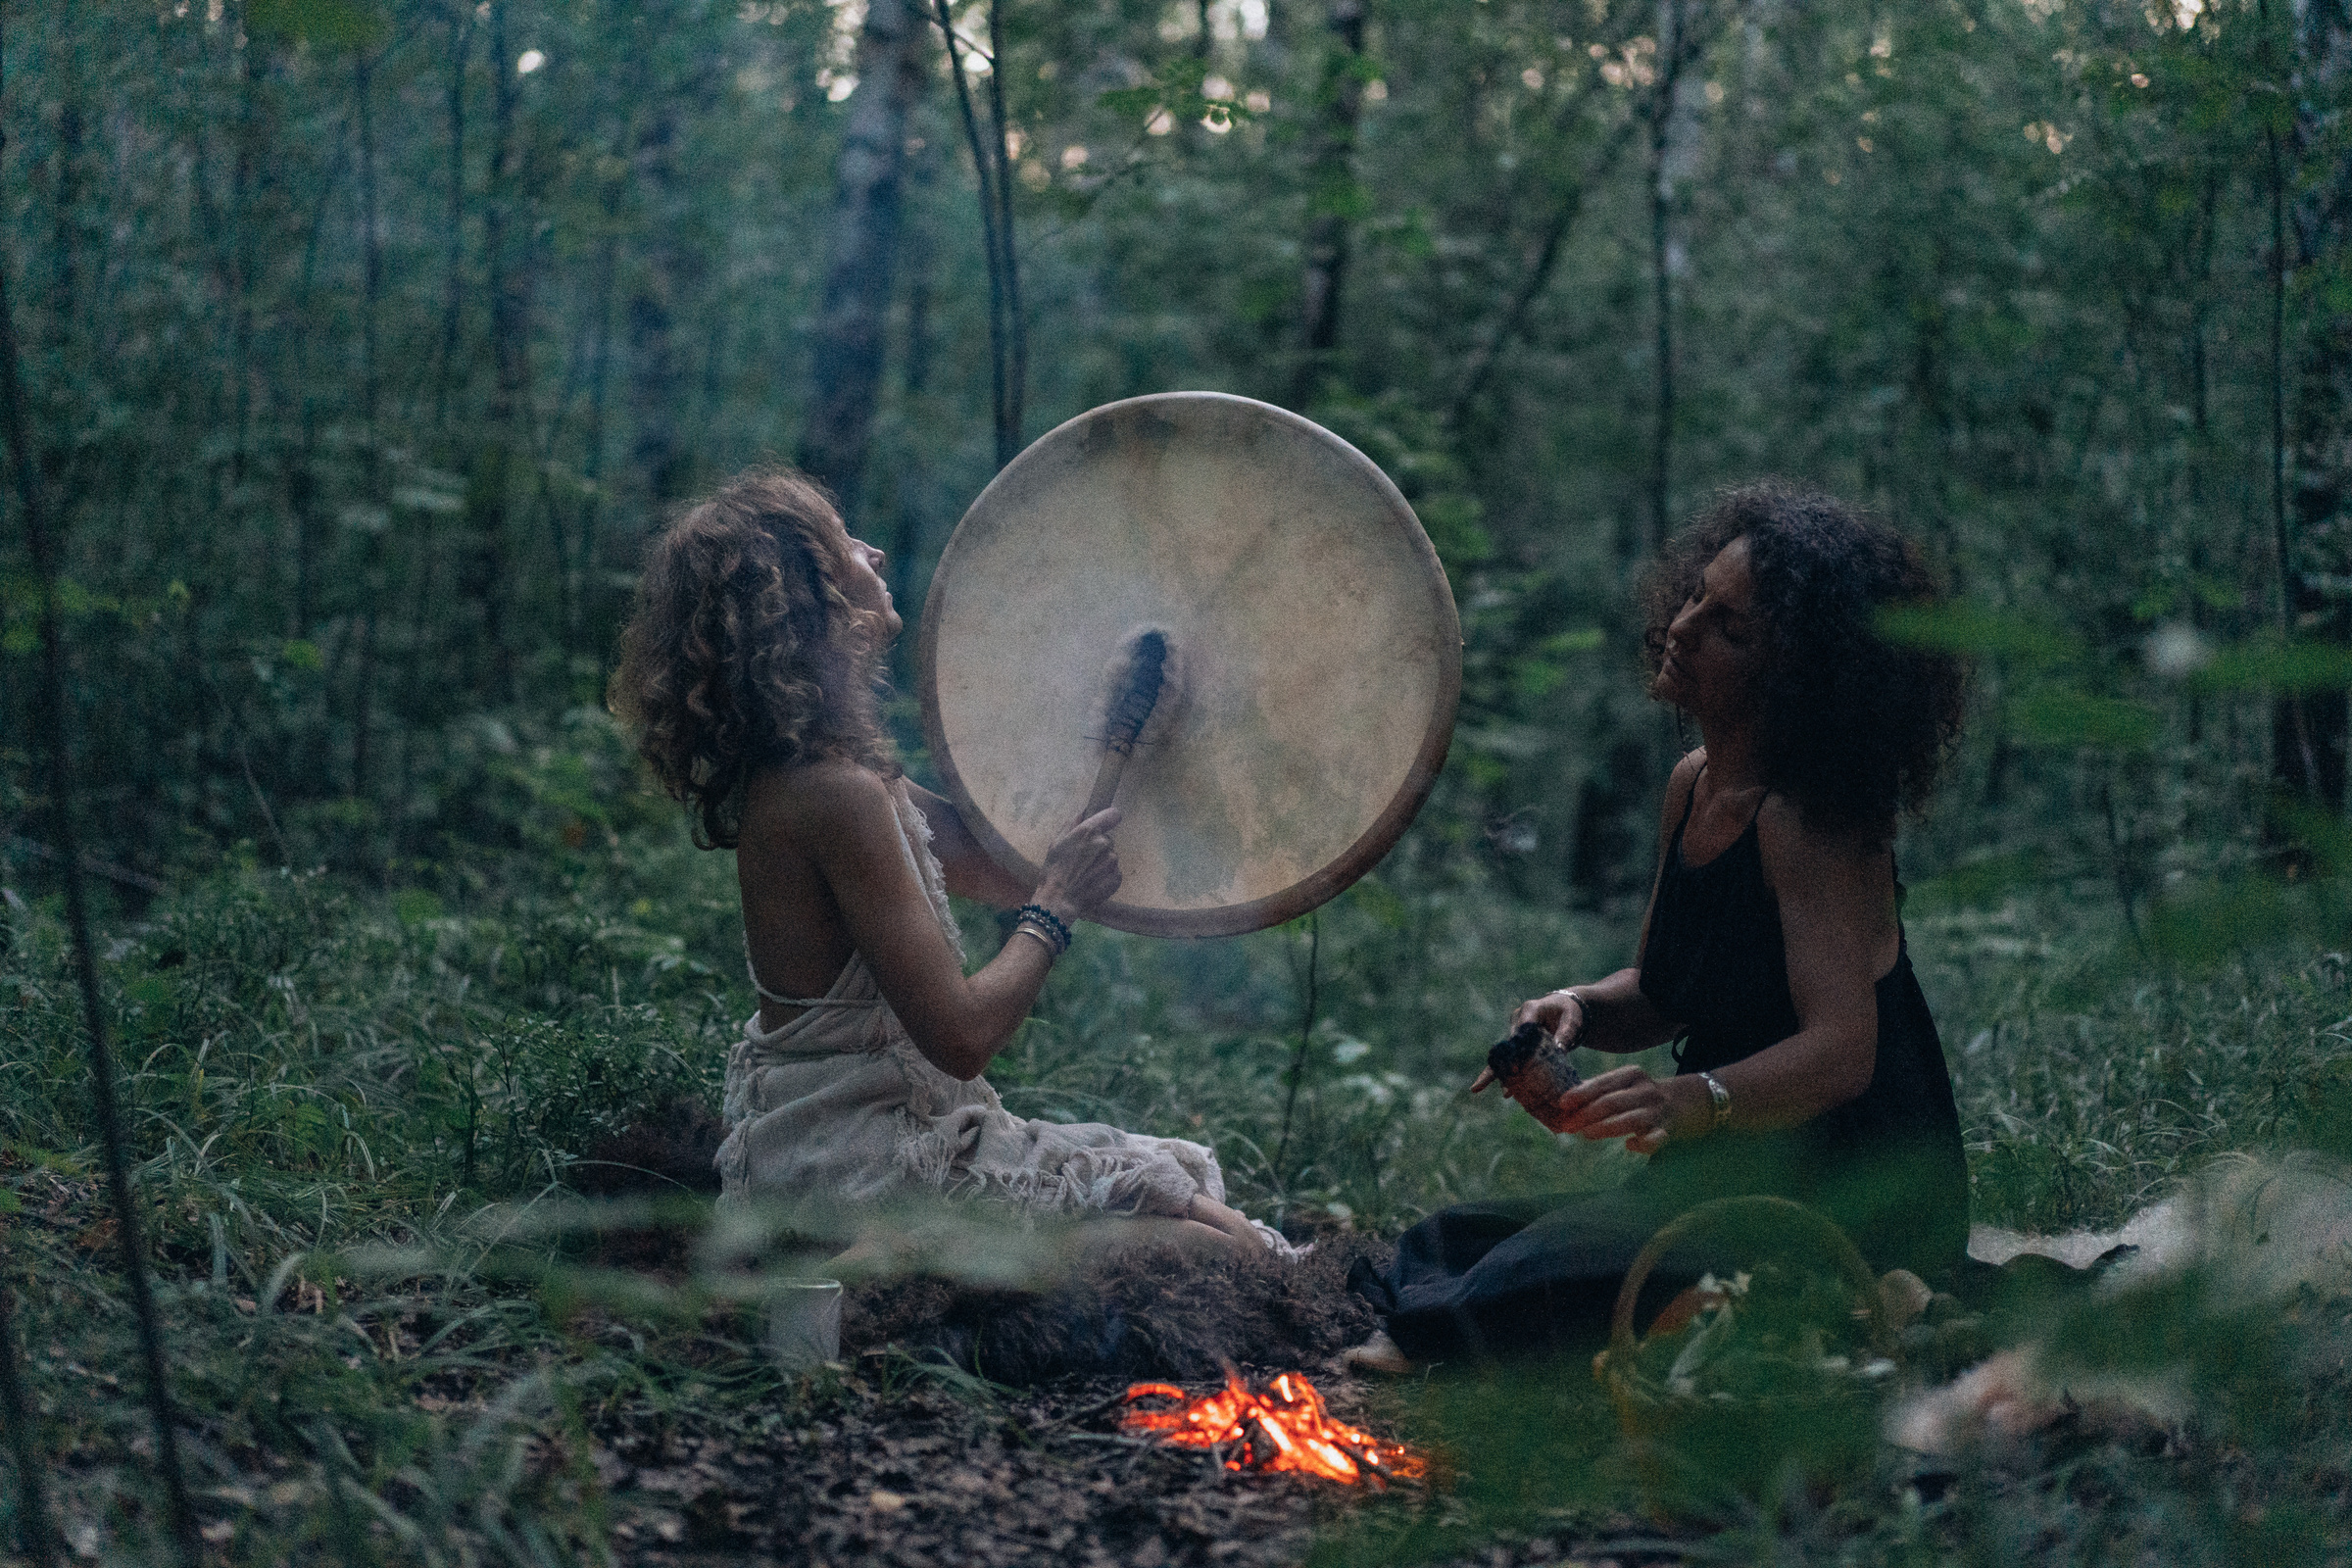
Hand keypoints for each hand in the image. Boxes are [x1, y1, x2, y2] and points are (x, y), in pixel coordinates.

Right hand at [1035, 807, 1122, 920]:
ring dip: (1102, 862)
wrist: (1059, 900)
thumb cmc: (1054, 870)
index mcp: (1089, 831)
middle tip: (1083, 859)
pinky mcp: (1117, 877)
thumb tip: (1083, 813)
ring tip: (1086, 873)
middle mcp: (1104, 844)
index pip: (1113, 814)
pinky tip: (1092, 881)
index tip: (1104, 824)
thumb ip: (1071, 824)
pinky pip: (1114, 872)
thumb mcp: (1056, 843)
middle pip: (1108, 839)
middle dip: (1098, 846)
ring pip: (1111, 856)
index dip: (1108, 819)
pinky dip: (1106, 875)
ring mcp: (1112, 862)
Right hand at [1471, 988, 1589, 1093]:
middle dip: (1502, 1063)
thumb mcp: (1572, 1020)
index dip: (1518, 1044)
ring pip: (1502, 1055)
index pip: (1523, 1027)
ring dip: (1494, 1072)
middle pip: (1508, 1044)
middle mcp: (1517, 1020)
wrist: (1563, 1011)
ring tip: (1477, 1087)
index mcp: (1531, 1009)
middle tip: (1496, 1078)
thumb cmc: (1568, 1013)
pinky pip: (1509, 1061)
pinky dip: (1505, 1075)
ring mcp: (1514, 1033)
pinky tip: (1506, 1092)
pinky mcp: (1517, 1045)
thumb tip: (1559, 1049)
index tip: (1517, 1061)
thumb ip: (1565, 1033)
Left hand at [1547, 1065, 1704, 1155]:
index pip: (1603, 1083)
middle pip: (1613, 1101)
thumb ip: (1599, 1091)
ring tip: (1586, 1134)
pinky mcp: (1668, 1130)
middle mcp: (1645, 1090)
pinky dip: (1643, 1143)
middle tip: (1567, 1126)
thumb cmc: (1642, 1096)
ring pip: (1630, 1119)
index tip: (1562, 1103)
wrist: (1688, 1102)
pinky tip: (1630, 1145)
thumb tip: (1565, 1104)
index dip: (1582, 1093)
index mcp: (1631, 1075)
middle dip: (1587, 1114)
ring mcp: (1658, 1110)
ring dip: (1607, 1127)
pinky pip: (1656, 1138)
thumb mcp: (1624, 1085)